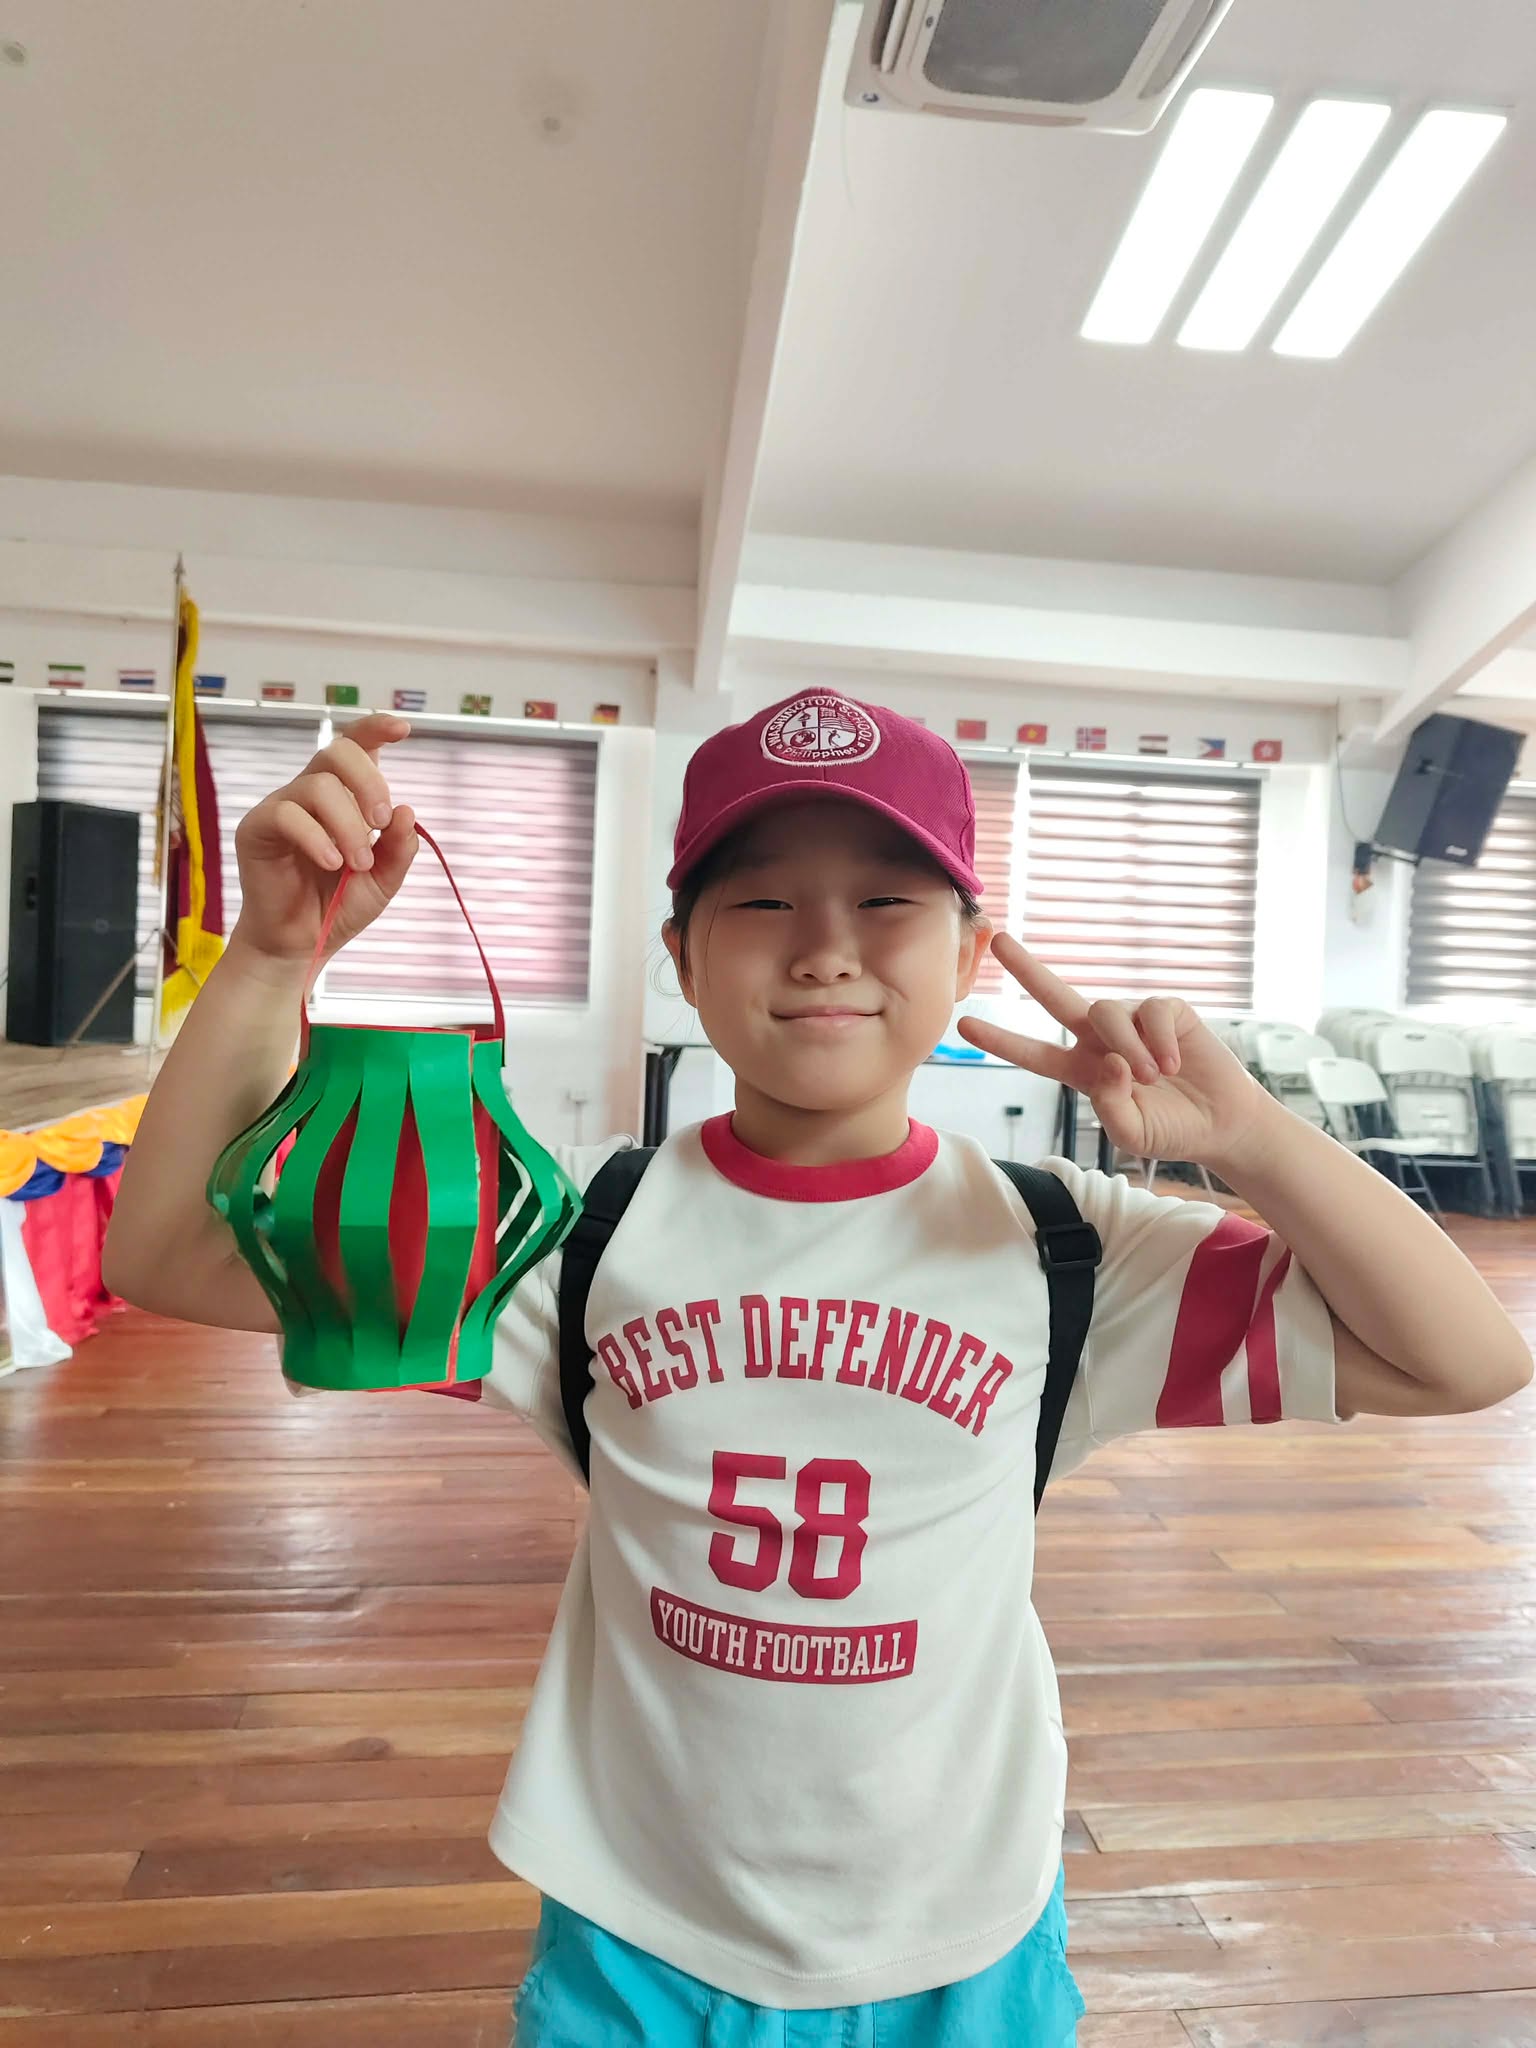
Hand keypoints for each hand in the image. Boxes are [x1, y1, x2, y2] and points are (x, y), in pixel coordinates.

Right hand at [231, 713, 417, 970]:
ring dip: (349, 825)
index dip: (376, 729)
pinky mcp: (257, 828)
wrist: (303, 942)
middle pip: (338, 752)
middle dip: (369, 781)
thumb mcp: (384, 879)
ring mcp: (283, 806)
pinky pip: (287, 814)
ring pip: (318, 786)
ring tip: (358, 863)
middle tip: (383, 823)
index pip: (356, 747)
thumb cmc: (340, 904)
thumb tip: (406, 810)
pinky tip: (331, 863)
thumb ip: (400, 848)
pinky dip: (317, 838)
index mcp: (345, 797)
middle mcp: (312, 793)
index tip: (403, 729)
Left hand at [955, 934, 1275, 1170]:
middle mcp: (1101, 1039)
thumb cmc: (1170, 1128)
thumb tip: (1108, 1064)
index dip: (1003, 1041)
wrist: (1219, 1122)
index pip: (1035, 1053)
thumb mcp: (1132, 1134)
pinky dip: (1158, 1041)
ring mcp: (1132, 1021)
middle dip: (1028, 969)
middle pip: (1057, 997)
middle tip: (999, 940)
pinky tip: (1173, 1064)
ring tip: (1153, 1078)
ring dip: (1127, 1047)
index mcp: (1082, 1071)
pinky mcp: (1167, 1010)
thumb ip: (1110, 1108)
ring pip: (1106, 1012)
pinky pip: (1150, 1011)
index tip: (964, 1027)